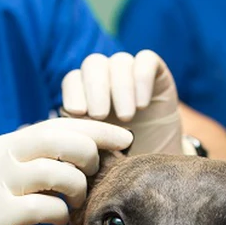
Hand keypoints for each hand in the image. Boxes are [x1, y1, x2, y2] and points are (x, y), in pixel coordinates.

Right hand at [0, 118, 132, 224]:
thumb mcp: (7, 177)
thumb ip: (37, 162)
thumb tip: (85, 152)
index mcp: (5, 144)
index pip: (57, 124)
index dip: (96, 129)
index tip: (124, 138)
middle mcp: (0, 157)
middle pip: (61, 140)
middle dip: (90, 156)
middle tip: (94, 176)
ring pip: (58, 172)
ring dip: (78, 189)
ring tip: (74, 203)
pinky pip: (46, 207)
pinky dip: (61, 215)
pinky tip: (59, 221)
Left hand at [62, 50, 190, 155]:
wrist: (158, 164)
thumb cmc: (123, 164)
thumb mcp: (99, 156)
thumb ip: (83, 141)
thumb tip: (67, 137)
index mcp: (86, 95)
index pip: (73, 80)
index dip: (74, 92)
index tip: (78, 113)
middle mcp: (107, 80)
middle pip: (94, 64)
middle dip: (95, 89)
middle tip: (100, 116)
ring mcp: (131, 74)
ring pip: (119, 61)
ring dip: (120, 88)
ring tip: (126, 117)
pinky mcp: (156, 73)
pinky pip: (146, 60)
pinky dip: (142, 79)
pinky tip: (142, 104)